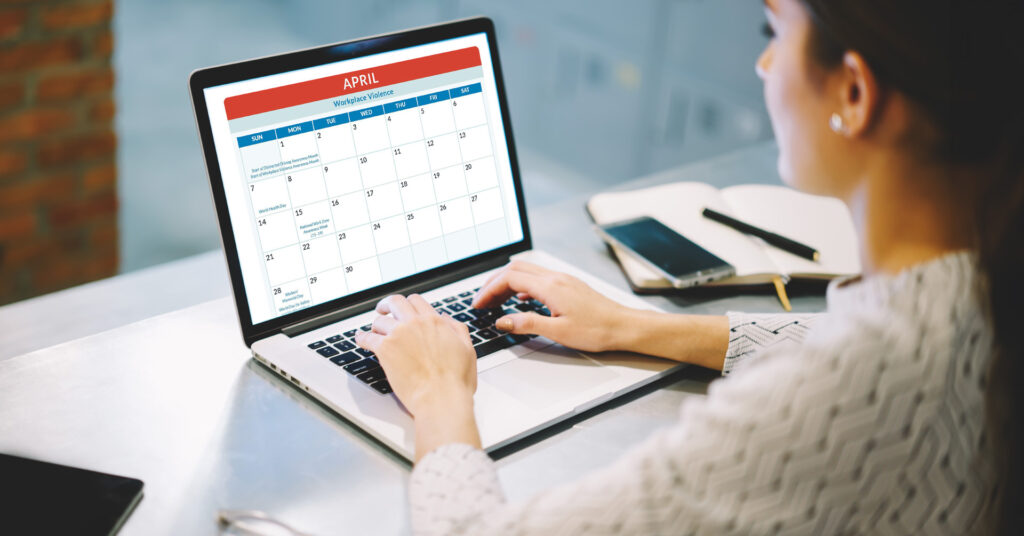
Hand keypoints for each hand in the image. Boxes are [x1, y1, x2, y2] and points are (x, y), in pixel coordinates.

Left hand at [355, 294, 476, 416]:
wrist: (441, 398)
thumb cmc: (455, 381)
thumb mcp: (467, 349)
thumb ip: (457, 329)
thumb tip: (446, 319)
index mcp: (435, 322)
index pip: (416, 301)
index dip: (408, 303)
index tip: (403, 309)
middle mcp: (415, 324)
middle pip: (395, 302)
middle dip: (387, 305)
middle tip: (383, 310)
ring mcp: (398, 335)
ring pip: (380, 321)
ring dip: (376, 325)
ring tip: (375, 331)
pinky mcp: (385, 350)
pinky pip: (367, 338)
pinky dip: (361, 337)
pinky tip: (360, 338)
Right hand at [472, 261, 638, 351]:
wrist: (624, 326)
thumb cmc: (597, 330)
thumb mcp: (558, 332)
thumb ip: (527, 324)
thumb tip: (503, 320)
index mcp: (550, 286)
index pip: (510, 278)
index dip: (489, 289)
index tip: (478, 303)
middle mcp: (555, 278)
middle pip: (515, 269)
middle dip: (494, 282)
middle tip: (482, 300)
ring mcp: (563, 279)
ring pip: (527, 272)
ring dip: (507, 283)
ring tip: (495, 301)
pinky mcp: (568, 285)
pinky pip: (538, 278)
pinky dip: (522, 285)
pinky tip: (520, 299)